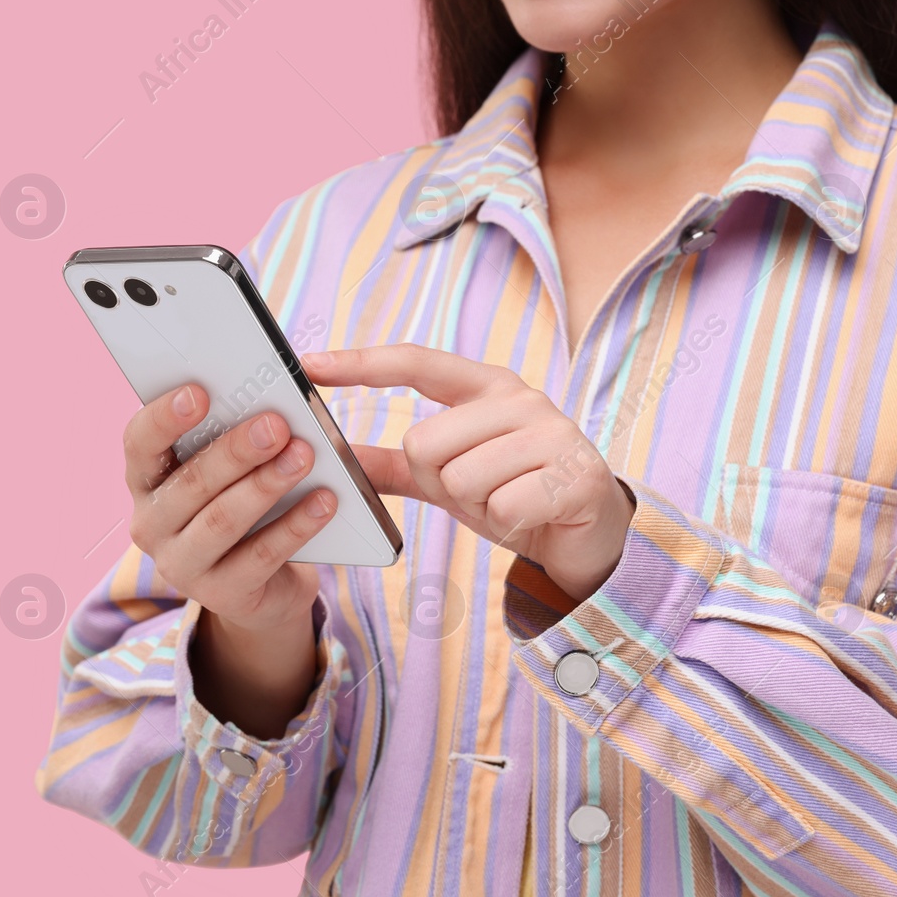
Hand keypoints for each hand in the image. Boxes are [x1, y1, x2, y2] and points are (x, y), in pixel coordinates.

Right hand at [121, 385, 338, 736]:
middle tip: (276, 424)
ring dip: (265, 485)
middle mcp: (151, 524)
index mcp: (145, 480)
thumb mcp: (226, 471)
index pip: (140, 443)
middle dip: (236, 451)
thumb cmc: (238, 503)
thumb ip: (230, 435)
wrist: (259, 585)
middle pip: (189, 482)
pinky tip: (324, 501)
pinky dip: (295, 525)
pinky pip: (261, 557)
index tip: (200, 392)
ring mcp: (181, 565)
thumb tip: (269, 397)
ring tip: (304, 456)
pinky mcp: (221, 595)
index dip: (165, 416)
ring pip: (222, 520)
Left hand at [302, 344, 634, 603]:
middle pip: (424, 443)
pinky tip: (532, 515)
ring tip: (508, 500)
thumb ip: (393, 465)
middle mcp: (519, 398)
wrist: (587, 533)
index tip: (309, 363)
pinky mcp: (574, 473)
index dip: (361, 363)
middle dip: (441, 482)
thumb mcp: (447, 478)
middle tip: (481, 489)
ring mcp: (551, 431)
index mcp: (485, 386)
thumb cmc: (512, 493)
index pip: (416, 363)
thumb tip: (333, 457)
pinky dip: (508, 523)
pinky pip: (501, 507)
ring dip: (476, 506)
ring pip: (461, 479)